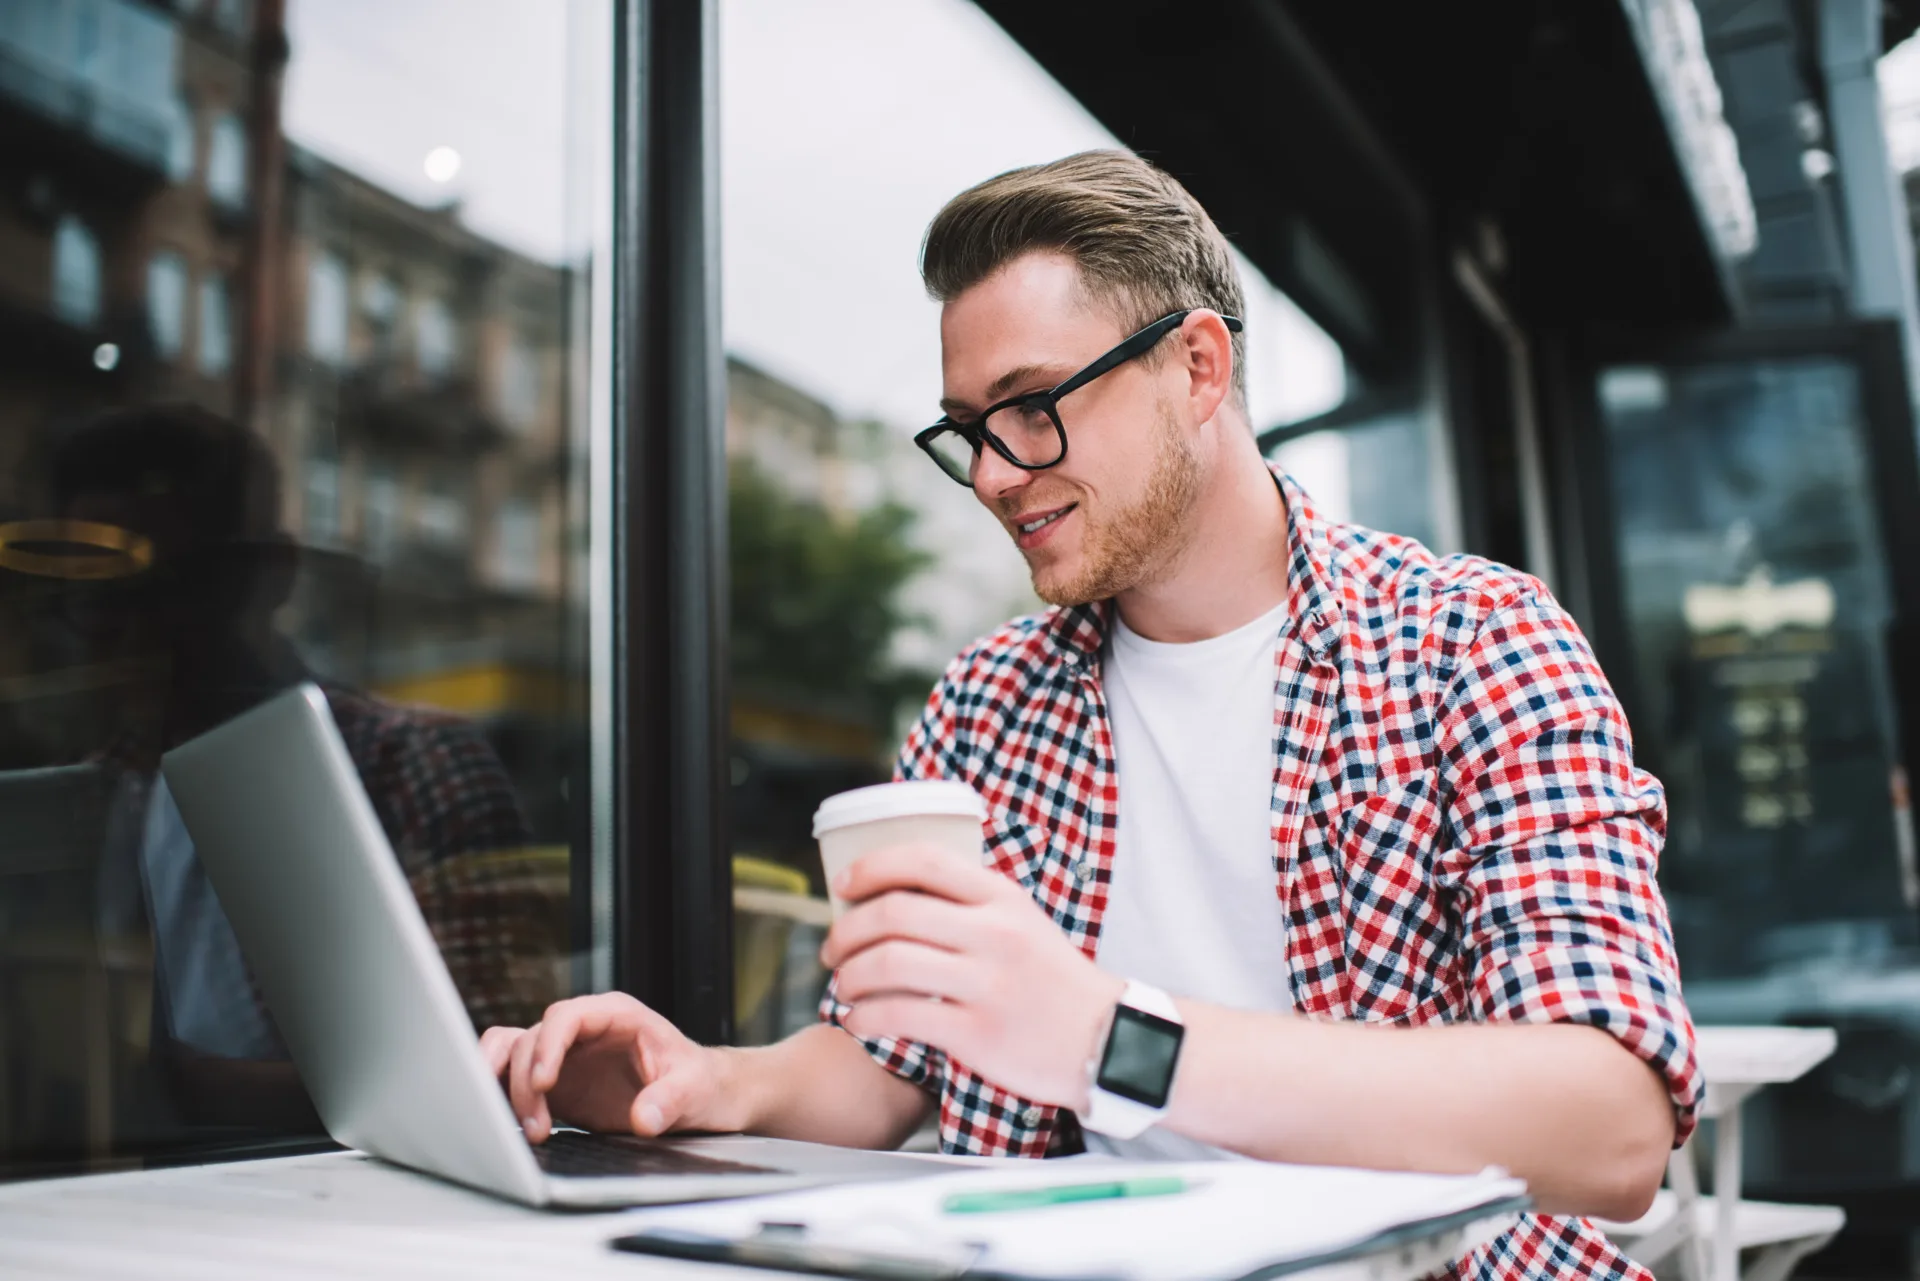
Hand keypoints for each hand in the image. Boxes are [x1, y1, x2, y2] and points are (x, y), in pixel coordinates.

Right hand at [479, 992, 739, 1142]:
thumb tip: (644, 1119)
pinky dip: (502, 1095)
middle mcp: (584, 1030)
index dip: (548, 1046)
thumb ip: (670, 1100)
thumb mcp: (695, 1089)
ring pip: (512, 1053)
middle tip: (537, 1127)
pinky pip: (512, 1077)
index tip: (543, 1082)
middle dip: (525, 1082)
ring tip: (529, 1131)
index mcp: (616, 1015)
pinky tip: (510, 1126)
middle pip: (531, 1039)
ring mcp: (566, 1055)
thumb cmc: (700, 1082)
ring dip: (506, 1088)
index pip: (566, 1016)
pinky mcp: (556, 1083)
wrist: (701, 1097)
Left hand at [822, 844, 1123, 1110]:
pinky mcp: (978, 1033)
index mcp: (1002, 897)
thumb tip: (893, 894)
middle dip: (845, 930)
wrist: (1107, 1039)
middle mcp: (994, 933)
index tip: (842, 885)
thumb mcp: (1021, 921)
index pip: (924, 860)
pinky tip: (857, 1022)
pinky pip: (900, 1016)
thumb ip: (969, 904)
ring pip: (889, 964)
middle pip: (894, 912)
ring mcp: (986, 983)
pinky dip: (864, 1017)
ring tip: (842, 987)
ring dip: (848, 975)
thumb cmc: (1052, 979)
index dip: (870, 867)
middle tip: (831, 949)